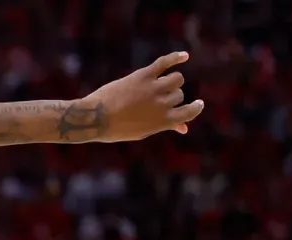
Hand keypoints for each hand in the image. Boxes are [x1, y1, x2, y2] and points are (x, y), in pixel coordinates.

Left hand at [74, 52, 203, 140]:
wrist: (93, 118)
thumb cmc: (116, 128)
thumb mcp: (142, 132)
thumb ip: (165, 126)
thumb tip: (184, 128)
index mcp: (163, 122)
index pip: (189, 112)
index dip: (195, 107)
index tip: (198, 103)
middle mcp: (162, 105)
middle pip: (179, 94)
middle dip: (169, 96)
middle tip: (148, 101)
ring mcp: (154, 89)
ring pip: (176, 78)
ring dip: (170, 81)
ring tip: (157, 84)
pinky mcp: (143, 76)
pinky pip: (165, 62)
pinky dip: (176, 57)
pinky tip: (184, 56)